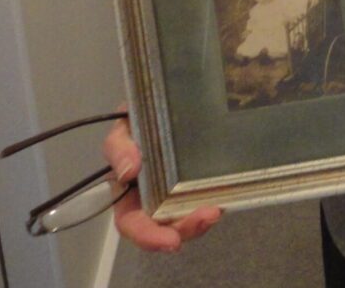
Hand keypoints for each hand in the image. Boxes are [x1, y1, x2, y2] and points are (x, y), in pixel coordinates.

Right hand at [103, 111, 220, 251]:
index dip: (148, 237)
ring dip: (202, 219)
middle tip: (208, 216)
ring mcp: (178, 193)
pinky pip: (207, 199)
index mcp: (127, 193)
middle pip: (167, 227)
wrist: (165, 103)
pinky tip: (224, 197)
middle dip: (186, 228)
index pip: (132, 223)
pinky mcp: (200, 183)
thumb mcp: (123, 128)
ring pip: (188, 218)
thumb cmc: (139, 118)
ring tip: (217, 209)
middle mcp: (152, 199)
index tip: (171, 241)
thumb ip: (119, 147)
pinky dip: (216, 201)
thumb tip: (128, 170)